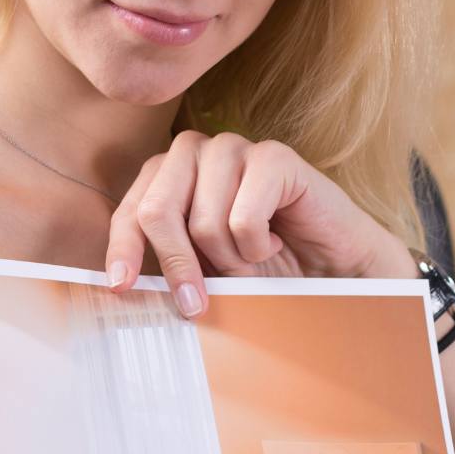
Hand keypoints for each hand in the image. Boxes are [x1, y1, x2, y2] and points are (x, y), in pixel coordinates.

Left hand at [104, 131, 417, 316]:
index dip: (123, 250)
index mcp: (171, 173)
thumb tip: (120, 284)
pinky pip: (243, 218)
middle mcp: (198, 152)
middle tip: (196, 305)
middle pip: (157, 210)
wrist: (334, 266)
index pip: (131, 209)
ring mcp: (236, 148)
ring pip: (203, 221)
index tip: (123, 288)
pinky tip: (276, 241)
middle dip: (177, 265)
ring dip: (229, 259)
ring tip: (253, 260)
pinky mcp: (274, 158)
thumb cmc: (267, 264)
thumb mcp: (205, 268)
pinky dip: (257, 246)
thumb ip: (168, 263)